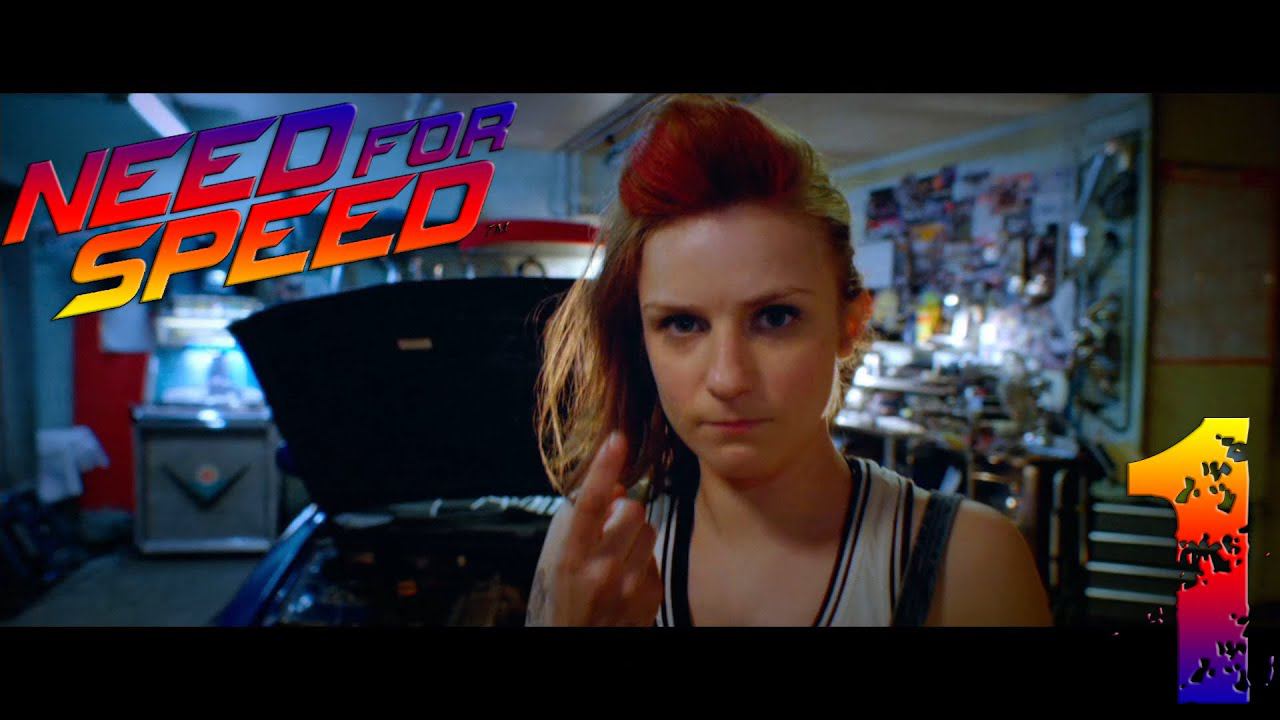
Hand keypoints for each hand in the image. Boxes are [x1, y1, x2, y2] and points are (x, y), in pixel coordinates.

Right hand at [529, 431, 662, 625]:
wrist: (570, 645)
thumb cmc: (556, 598)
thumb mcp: (553, 556)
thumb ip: (577, 518)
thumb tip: (614, 486)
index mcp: (569, 558)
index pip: (590, 504)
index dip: (603, 469)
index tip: (617, 440)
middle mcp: (600, 572)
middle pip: (632, 510)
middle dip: (622, 511)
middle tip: (607, 528)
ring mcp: (628, 587)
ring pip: (649, 529)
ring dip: (634, 535)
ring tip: (614, 556)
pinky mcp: (650, 598)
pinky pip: (656, 557)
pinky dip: (641, 560)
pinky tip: (623, 579)